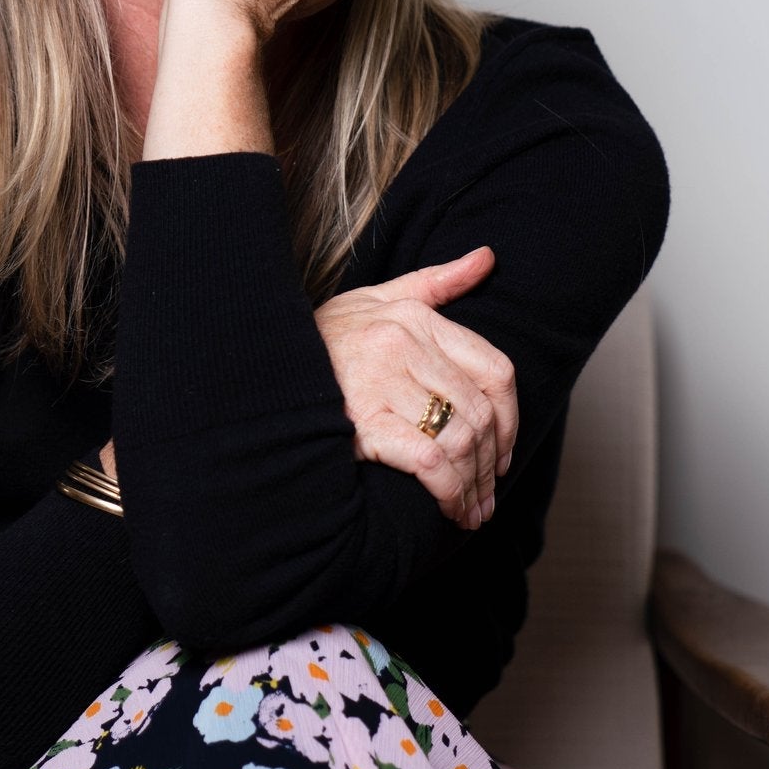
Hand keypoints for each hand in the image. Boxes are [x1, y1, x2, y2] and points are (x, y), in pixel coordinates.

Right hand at [313, 246, 517, 530]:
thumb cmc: (323, 338)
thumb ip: (437, 282)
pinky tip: (449, 508)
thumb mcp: (377, 299)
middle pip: (480, 412)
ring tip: (471, 511)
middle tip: (488, 496)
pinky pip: (430, 461)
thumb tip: (488, 258)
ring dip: (473, 484)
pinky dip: (449, 491)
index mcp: (415, 318)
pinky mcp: (363, 424)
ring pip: (460, 439)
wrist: (258, 362)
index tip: (503, 453)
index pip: (494, 369)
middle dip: (491, 463)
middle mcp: (402, 345)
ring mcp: (382, 383)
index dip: (510, 419)